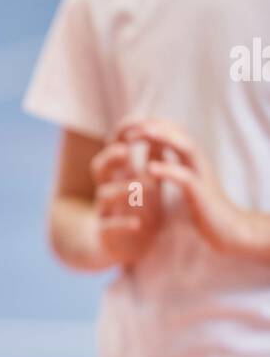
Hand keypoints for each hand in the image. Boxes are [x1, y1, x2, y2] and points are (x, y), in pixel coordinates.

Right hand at [91, 136, 162, 266]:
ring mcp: (105, 211)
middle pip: (99, 167)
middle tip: (125, 151)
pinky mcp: (106, 234)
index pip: (114, 148)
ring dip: (122, 189)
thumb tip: (163, 132)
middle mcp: (107, 189)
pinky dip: (122, 224)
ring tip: (143, 186)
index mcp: (118, 176)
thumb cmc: (133, 210)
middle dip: (111, 157)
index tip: (137, 124)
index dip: (122, 135)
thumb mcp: (146, 183)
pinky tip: (138, 223)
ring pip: (103, 195)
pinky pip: (109, 227)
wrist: (117, 246)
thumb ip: (152, 160)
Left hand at [117, 118, 255, 255]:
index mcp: (192, 160)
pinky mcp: (202, 194)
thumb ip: (170, 170)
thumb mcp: (183, 185)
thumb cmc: (203, 209)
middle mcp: (198, 163)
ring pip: (186, 147)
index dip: (153, 125)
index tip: (129, 126)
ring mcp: (202, 176)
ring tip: (142, 133)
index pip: (173, 131)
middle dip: (155, 125)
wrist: (227, 231)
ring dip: (163, 137)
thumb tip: (150, 159)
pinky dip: (168, 170)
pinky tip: (150, 168)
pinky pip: (186, 177)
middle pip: (179, 132)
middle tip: (130, 125)